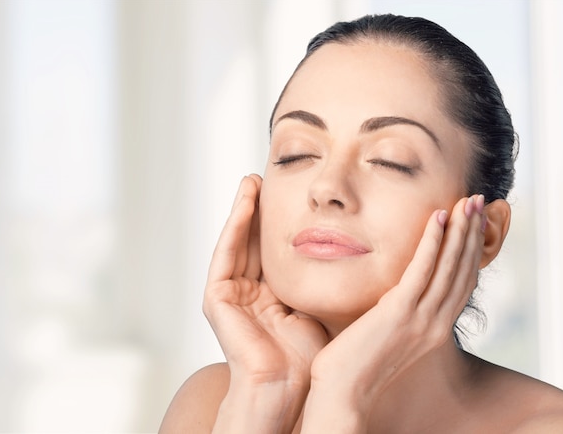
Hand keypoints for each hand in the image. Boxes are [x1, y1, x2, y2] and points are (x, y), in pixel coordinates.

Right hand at [203, 174, 327, 431]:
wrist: (291, 385)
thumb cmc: (310, 354)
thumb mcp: (317, 302)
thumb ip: (319, 276)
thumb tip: (346, 247)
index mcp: (269, 297)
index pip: (274, 250)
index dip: (282, 222)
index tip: (294, 195)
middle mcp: (247, 293)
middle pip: (253, 242)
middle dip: (260, 210)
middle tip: (269, 178)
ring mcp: (230, 295)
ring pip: (237, 242)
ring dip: (244, 210)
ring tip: (254, 181)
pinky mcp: (216, 297)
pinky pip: (225, 253)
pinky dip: (234, 226)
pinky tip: (246, 201)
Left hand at [302, 195, 485, 431]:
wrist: (343, 394)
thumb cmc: (357, 365)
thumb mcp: (388, 334)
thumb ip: (400, 312)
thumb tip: (398, 291)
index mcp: (435, 329)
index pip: (461, 282)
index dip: (471, 250)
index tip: (473, 222)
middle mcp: (435, 324)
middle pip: (463, 270)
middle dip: (473, 233)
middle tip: (479, 201)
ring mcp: (420, 319)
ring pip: (448, 266)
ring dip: (460, 230)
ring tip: (468, 201)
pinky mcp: (398, 313)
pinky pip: (421, 270)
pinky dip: (433, 242)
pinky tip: (438, 216)